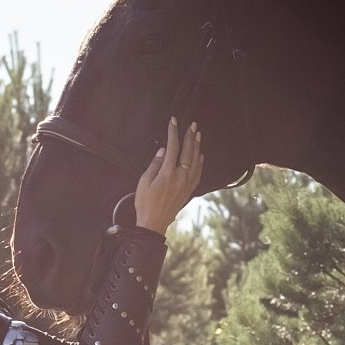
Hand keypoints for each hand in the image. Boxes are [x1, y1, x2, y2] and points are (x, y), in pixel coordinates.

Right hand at [133, 118, 203, 233]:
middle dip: (190, 136)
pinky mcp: (188, 191)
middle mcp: (181, 177)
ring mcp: (186, 184)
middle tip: (193, 125)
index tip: (174, 121)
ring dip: (197, 147)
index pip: (173, 147)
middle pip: (188, 152)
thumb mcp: (144, 182)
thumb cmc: (145, 203)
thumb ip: (154, 164)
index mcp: (168, 173)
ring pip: (196, 161)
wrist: (154, 223)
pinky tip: (201, 156)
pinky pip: (198, 173)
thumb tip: (162, 151)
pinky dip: (200, 163)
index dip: (173, 132)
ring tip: (198, 135)